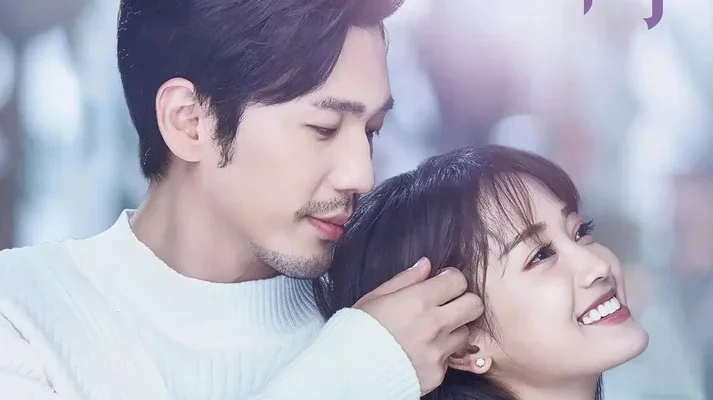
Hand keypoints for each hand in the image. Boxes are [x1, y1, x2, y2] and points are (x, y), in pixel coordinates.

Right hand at [353, 258, 482, 394]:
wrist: (348, 372)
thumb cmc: (357, 331)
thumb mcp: (375, 297)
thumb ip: (405, 279)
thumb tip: (426, 265)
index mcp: (417, 301)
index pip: (458, 280)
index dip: (452, 279)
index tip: (444, 282)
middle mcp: (433, 325)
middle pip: (474, 304)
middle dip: (464, 300)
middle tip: (449, 304)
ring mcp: (437, 351)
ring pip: (465, 332)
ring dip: (453, 328)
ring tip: (432, 331)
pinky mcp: (437, 373)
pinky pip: (449, 357)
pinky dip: (440, 353)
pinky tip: (421, 351)